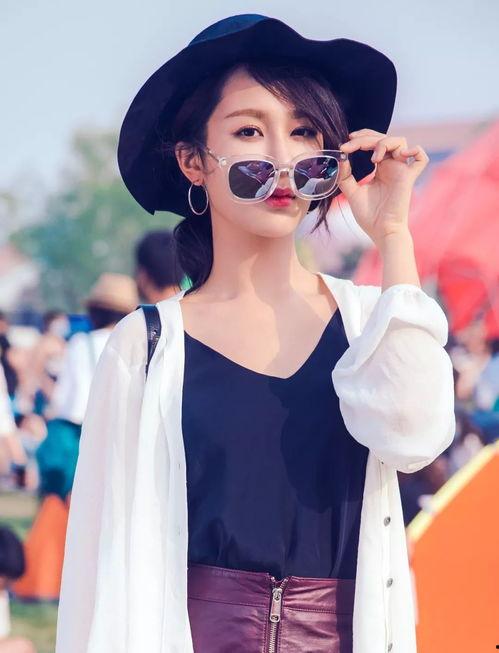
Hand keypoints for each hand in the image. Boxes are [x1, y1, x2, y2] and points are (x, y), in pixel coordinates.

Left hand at [337, 128, 428, 245]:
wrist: (381, 231)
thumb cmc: (369, 216)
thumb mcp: (352, 193)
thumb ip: (346, 176)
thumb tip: (341, 158)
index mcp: (380, 168)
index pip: (373, 142)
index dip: (360, 139)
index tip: (345, 146)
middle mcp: (392, 166)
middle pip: (384, 138)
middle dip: (366, 138)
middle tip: (351, 144)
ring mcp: (401, 170)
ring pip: (400, 142)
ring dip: (384, 142)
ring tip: (372, 158)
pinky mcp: (409, 178)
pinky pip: (421, 159)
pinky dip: (415, 150)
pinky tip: (400, 154)